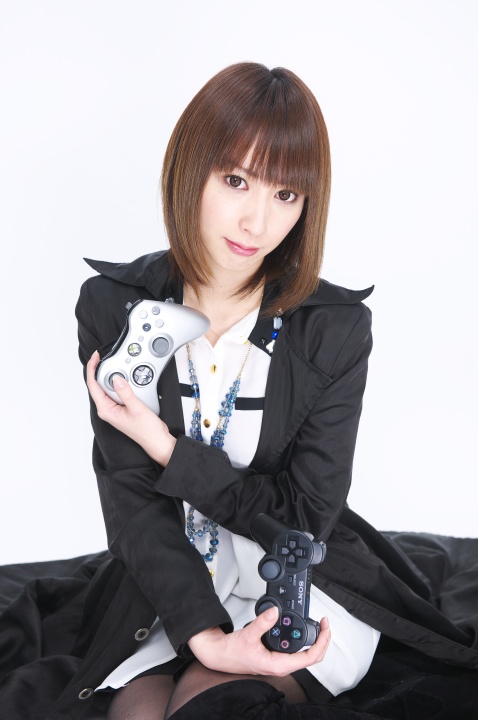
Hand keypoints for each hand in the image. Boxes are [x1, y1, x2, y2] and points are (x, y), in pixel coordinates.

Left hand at [86, 351, 175, 466]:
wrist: (156, 440)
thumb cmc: (146, 430)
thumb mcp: (137, 408)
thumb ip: (125, 392)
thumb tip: (116, 378)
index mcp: (106, 410)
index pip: (93, 386)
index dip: (92, 369)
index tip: (96, 358)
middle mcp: (107, 409)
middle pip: (98, 385)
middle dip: (101, 370)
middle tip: (106, 358)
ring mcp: (114, 408)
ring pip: (108, 388)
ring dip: (112, 376)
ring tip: (117, 366)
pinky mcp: (122, 407)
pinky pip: (117, 391)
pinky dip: (120, 383)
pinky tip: (126, 378)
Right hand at [188, 607, 330, 676]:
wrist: (221, 655)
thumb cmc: (232, 652)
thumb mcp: (248, 635)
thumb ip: (262, 622)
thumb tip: (275, 612)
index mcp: (279, 665)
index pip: (310, 657)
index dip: (321, 642)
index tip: (324, 627)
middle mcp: (282, 666)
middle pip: (313, 657)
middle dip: (323, 640)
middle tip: (325, 624)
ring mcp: (280, 662)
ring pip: (306, 655)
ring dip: (315, 640)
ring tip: (319, 625)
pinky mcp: (276, 656)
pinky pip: (296, 651)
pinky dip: (303, 640)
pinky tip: (301, 629)